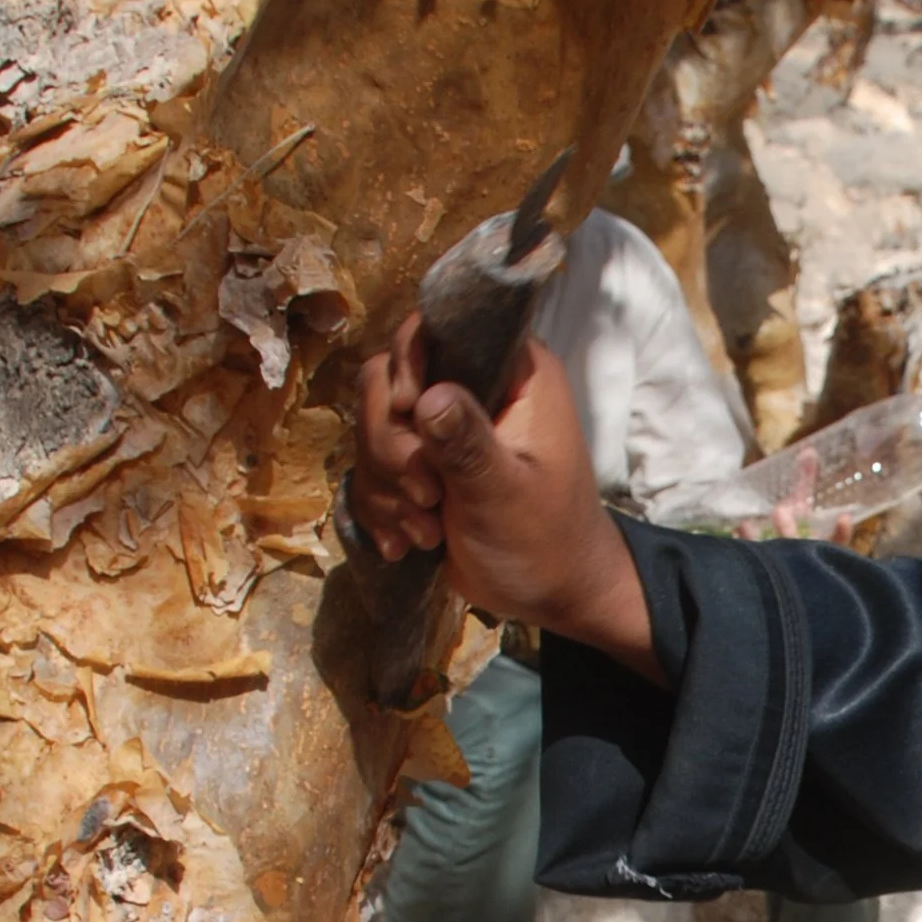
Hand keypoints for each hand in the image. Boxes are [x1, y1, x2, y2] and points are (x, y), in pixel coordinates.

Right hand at [351, 324, 657, 668]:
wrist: (549, 594)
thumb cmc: (545, 541)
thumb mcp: (505, 493)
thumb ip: (467, 444)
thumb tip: (427, 397)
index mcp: (513, 373)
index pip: (437, 327)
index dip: (409, 364)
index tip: (409, 411)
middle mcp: (475, 387)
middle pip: (386, 382)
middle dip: (394, 448)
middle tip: (429, 495)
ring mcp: (443, 426)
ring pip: (372, 428)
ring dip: (389, 486)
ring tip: (429, 528)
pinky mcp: (422, 463)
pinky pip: (371, 467)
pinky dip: (383, 506)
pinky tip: (411, 540)